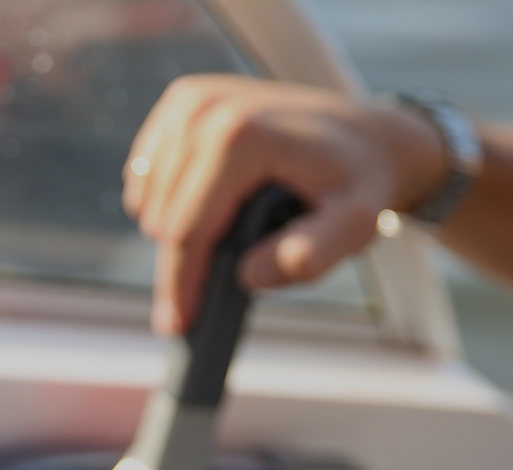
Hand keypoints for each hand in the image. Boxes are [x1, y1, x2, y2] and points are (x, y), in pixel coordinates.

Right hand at [123, 74, 446, 334]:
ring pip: (147, 200)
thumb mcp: (355, 226)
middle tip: (223, 282)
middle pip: (163, 218)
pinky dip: (166, 202)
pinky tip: (204, 208)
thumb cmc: (357, 182)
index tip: (176, 326)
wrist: (365, 135)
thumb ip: (310, 256)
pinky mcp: (182, 102)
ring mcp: (190, 101)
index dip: (181, 286)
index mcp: (240, 136)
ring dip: (176, 231)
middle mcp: (206, 109)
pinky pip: (147, 175)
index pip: (187, 229)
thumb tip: (249, 275)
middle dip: (184, 263)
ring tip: (229, 236)